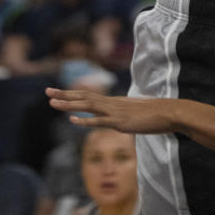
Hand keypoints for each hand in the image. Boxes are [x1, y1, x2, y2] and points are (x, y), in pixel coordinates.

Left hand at [46, 87, 178, 134]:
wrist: (168, 112)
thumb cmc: (154, 114)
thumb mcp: (134, 113)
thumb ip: (123, 114)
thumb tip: (117, 118)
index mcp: (113, 101)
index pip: (88, 95)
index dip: (72, 93)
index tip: (57, 92)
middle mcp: (111, 103)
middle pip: (83, 97)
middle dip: (64, 94)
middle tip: (47, 92)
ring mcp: (115, 112)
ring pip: (87, 106)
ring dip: (69, 104)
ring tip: (52, 103)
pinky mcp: (120, 122)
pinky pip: (99, 121)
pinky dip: (85, 120)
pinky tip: (72, 120)